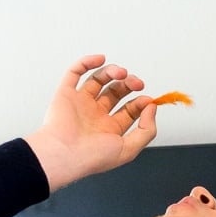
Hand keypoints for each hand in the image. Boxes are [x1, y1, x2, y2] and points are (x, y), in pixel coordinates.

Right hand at [24, 54, 157, 190]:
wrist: (64, 155)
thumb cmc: (92, 157)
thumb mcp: (129, 149)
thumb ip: (146, 130)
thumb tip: (151, 107)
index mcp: (109, 129)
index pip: (129, 109)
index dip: (140, 102)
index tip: (147, 100)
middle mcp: (94, 115)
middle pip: (115, 92)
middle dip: (128, 84)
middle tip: (136, 83)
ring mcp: (80, 103)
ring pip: (98, 80)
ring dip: (112, 72)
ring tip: (121, 72)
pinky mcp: (65, 94)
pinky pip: (74, 73)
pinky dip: (86, 62)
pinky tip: (100, 59)